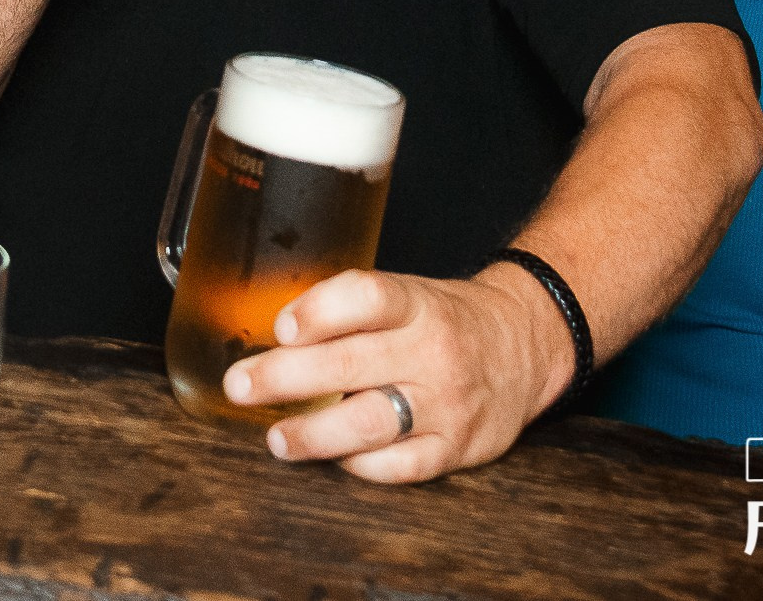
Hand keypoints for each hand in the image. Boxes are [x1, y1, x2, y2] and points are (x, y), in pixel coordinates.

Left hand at [221, 264, 573, 483]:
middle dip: (285, 377)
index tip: (280, 328)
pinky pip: (400, 465)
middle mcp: (432, 350)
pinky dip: (360, 465)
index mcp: (415, 304)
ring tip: (277, 439)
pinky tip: (333, 459)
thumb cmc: (442, 321)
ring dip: (315, 434)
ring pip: (371, 422)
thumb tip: (271, 341)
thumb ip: (347, 313)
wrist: (522, 346)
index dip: (318, 311)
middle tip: (239, 386)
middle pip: (351, 363)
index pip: (366, 297)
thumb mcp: (405, 296)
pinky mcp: (457, 448)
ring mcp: (447, 402)